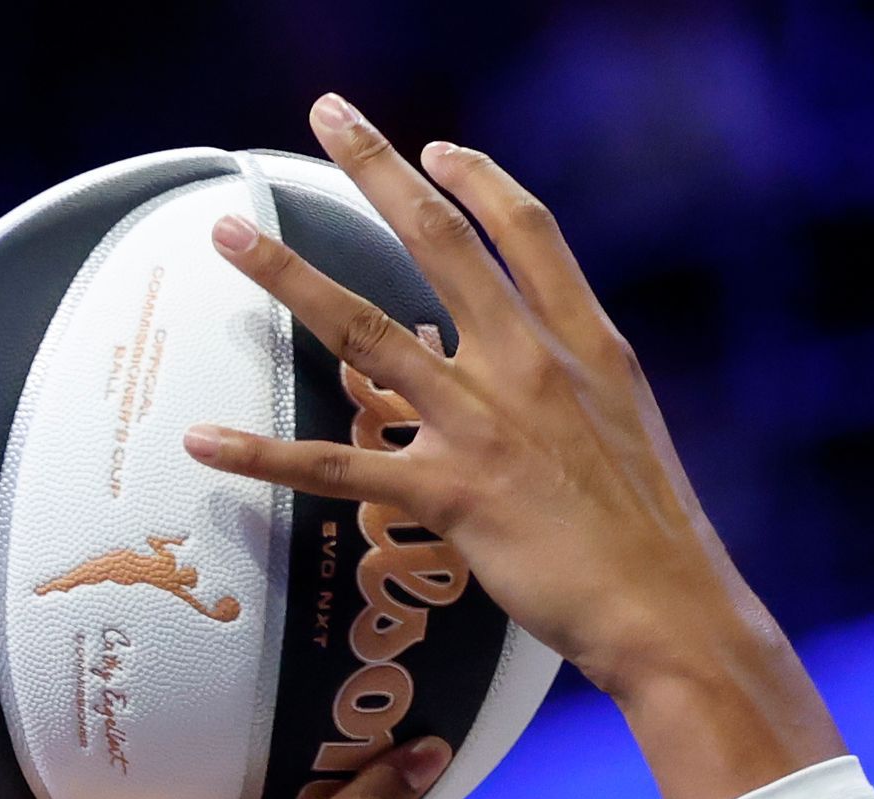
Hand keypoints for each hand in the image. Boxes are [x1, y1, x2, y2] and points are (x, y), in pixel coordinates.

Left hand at [182, 94, 841, 798]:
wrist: (668, 610)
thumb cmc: (651, 536)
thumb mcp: (631, 428)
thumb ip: (580, 382)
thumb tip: (545, 372)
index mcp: (584, 343)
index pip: (527, 231)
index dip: (478, 179)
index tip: (436, 148)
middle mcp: (529, 364)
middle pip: (438, 239)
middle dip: (377, 165)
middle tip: (326, 112)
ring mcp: (483, 424)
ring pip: (364, 330)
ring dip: (288, 278)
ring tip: (229, 238)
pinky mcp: (448, 494)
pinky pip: (336, 467)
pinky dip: (264, 455)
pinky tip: (205, 441)